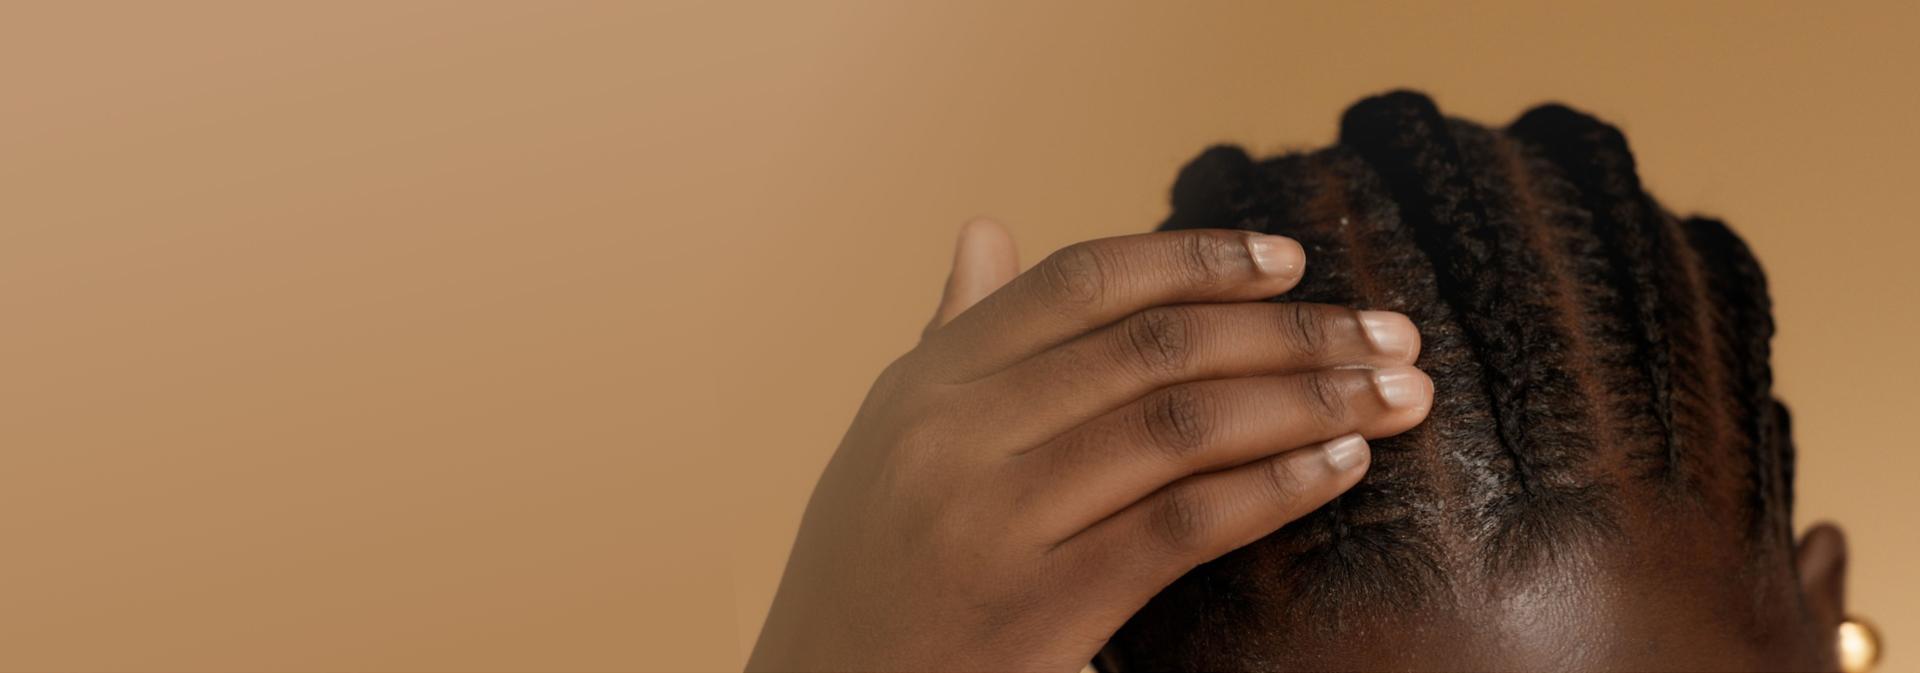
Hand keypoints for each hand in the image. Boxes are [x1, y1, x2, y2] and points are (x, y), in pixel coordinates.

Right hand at [747, 219, 1432, 671]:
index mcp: (923, 384)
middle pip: (1152, 348)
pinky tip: (1341, 465)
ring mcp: (994, 520)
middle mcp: (953, 436)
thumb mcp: (887, 444)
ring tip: (1395, 393)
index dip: (1197, 260)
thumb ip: (951, 340)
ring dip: (1309, 400)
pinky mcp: (1040, 608)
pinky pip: (1183, 525)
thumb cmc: (869, 575)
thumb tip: (986, 229)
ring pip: (1181, 426)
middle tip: (1388, 332)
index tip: (1290, 260)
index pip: (1080, 284)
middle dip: (1290, 332)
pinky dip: (1276, 487)